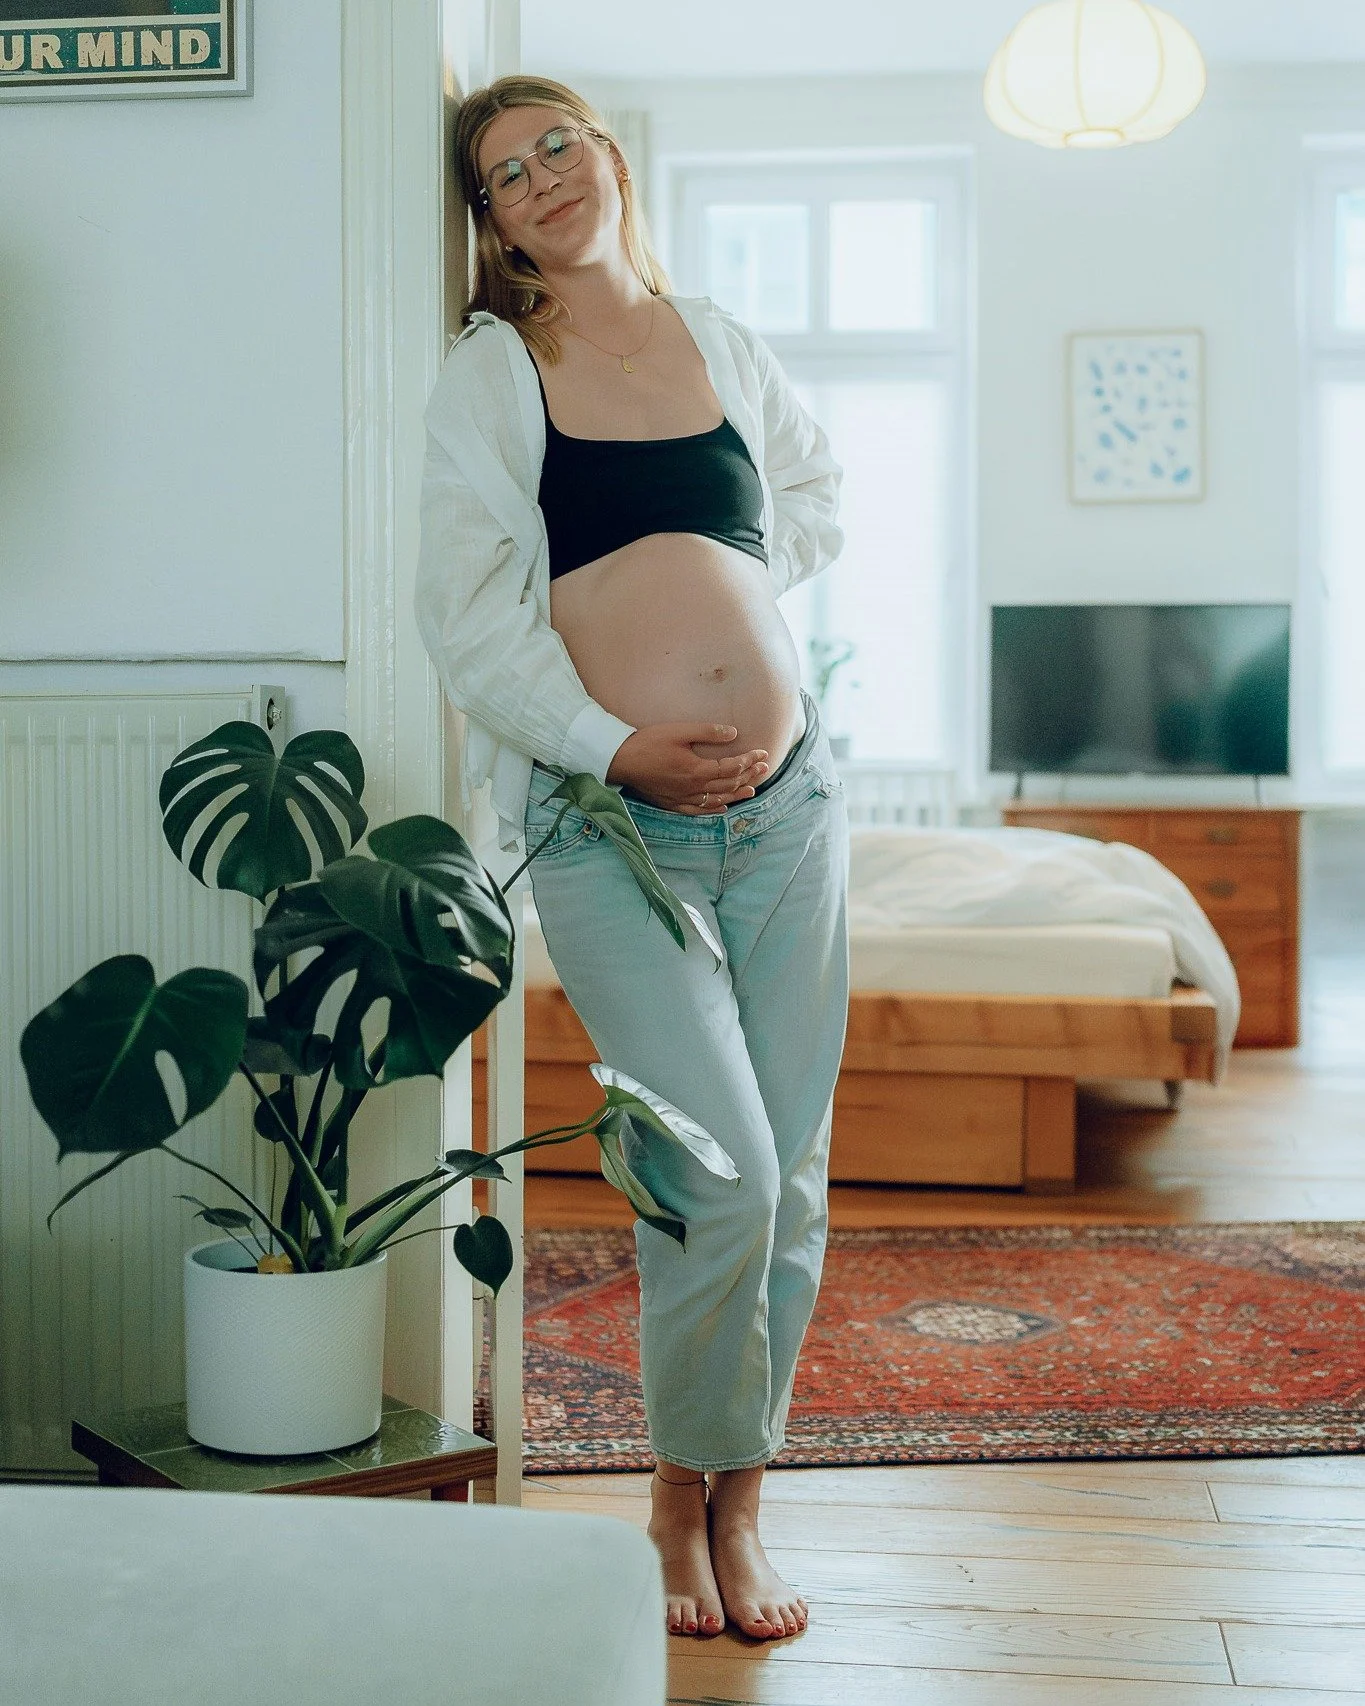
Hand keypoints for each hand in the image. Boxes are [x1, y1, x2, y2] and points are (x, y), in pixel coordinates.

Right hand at [606, 723, 768, 814]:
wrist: (620, 760)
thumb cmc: (648, 742)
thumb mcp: (679, 731)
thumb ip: (708, 732)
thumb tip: (734, 733)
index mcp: (698, 770)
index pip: (732, 767)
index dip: (750, 760)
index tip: (763, 753)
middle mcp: (694, 788)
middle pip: (728, 784)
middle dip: (749, 775)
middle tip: (765, 768)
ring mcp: (683, 798)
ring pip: (717, 799)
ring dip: (737, 794)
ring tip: (753, 789)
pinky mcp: (672, 803)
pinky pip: (698, 810)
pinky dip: (714, 808)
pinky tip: (722, 806)